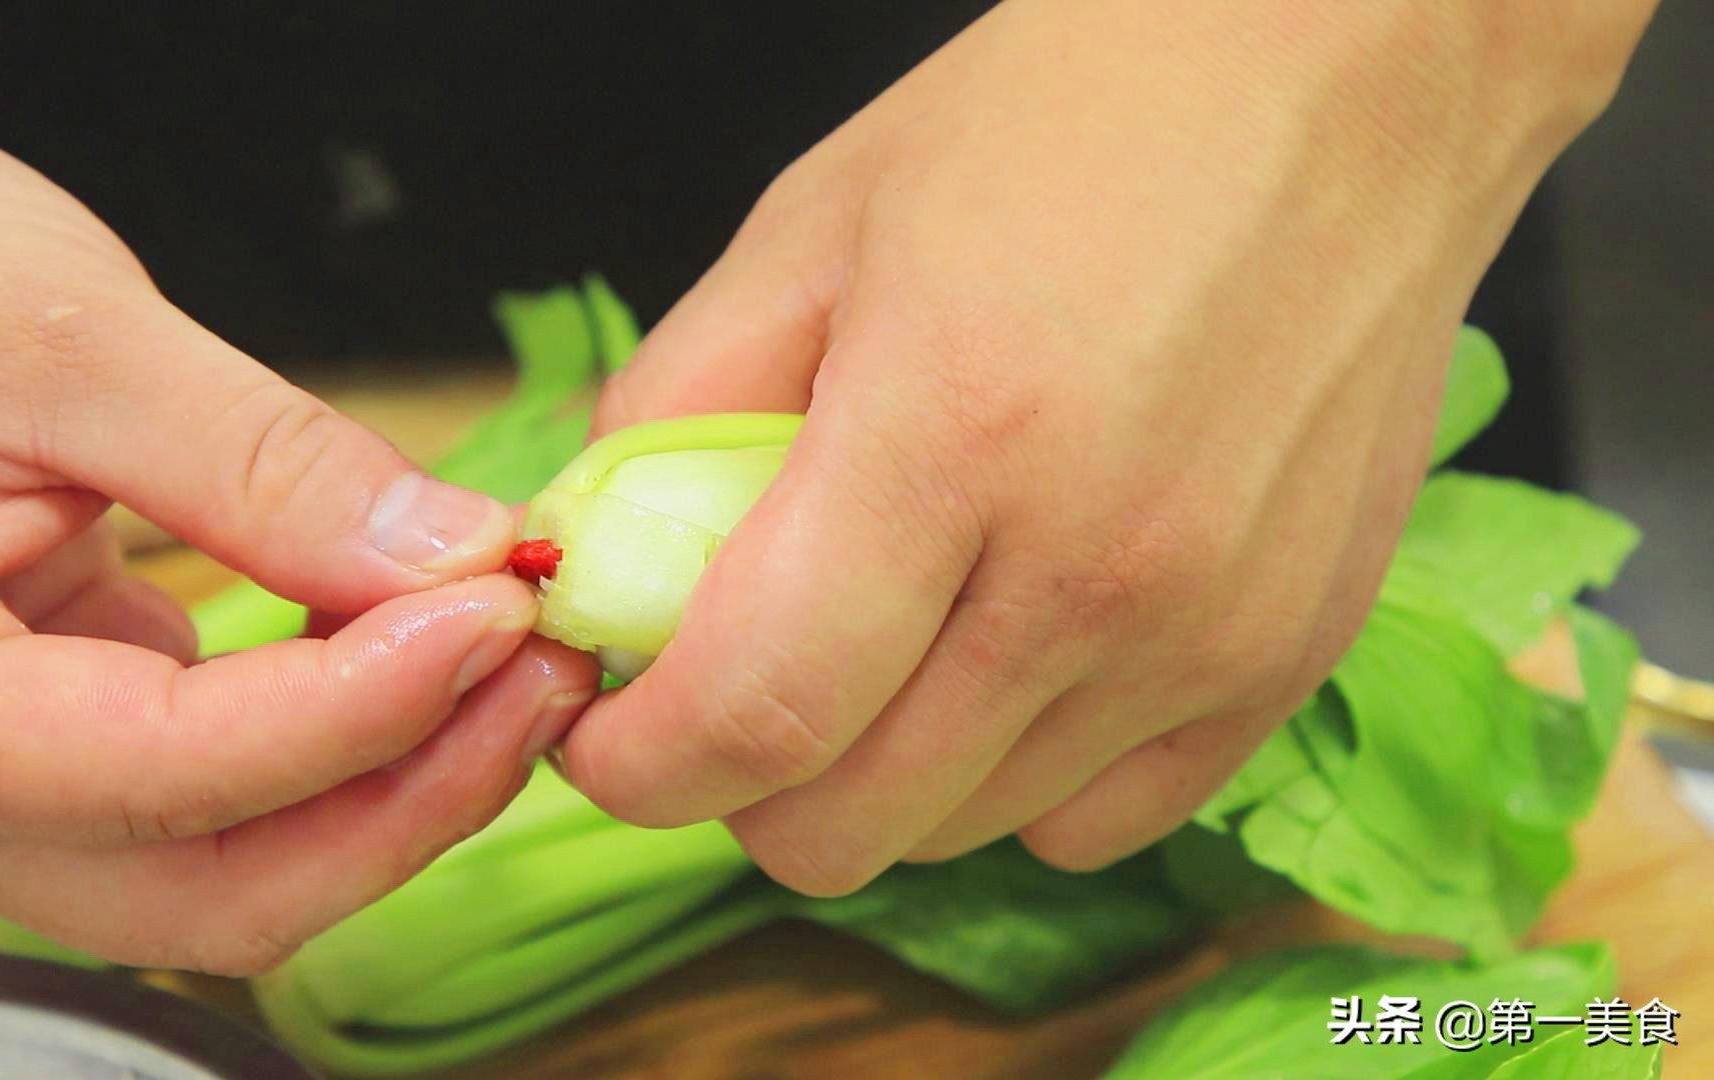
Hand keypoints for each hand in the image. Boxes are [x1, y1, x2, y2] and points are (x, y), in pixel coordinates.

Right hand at [0, 86, 599, 972]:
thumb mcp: (59, 336)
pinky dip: (337, 738)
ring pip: (229, 868)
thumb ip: (263, 465)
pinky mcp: (51, 739)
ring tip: (510, 654)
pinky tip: (416, 641)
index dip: (362, 707)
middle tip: (543, 670)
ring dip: (390, 781)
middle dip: (409, 796)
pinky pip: (217, 796)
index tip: (499, 610)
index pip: (163, 772)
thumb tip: (455, 558)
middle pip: (214, 891)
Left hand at [558, 0, 1651, 891]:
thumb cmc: (1080, 113)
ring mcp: (1208, 633)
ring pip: (962, 832)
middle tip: (736, 677)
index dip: (640, 767)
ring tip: (888, 636)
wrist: (1346, 75)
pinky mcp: (1292, 657)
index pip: (752, 715)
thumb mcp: (822, 220)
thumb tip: (601, 549)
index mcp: (950, 435)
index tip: (606, 737)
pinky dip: (1014, 780)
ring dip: (879, 774)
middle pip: (849, 823)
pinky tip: (1007, 662)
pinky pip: (1097, 822)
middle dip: (741, 781)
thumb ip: (680, 402)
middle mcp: (1093, 569)